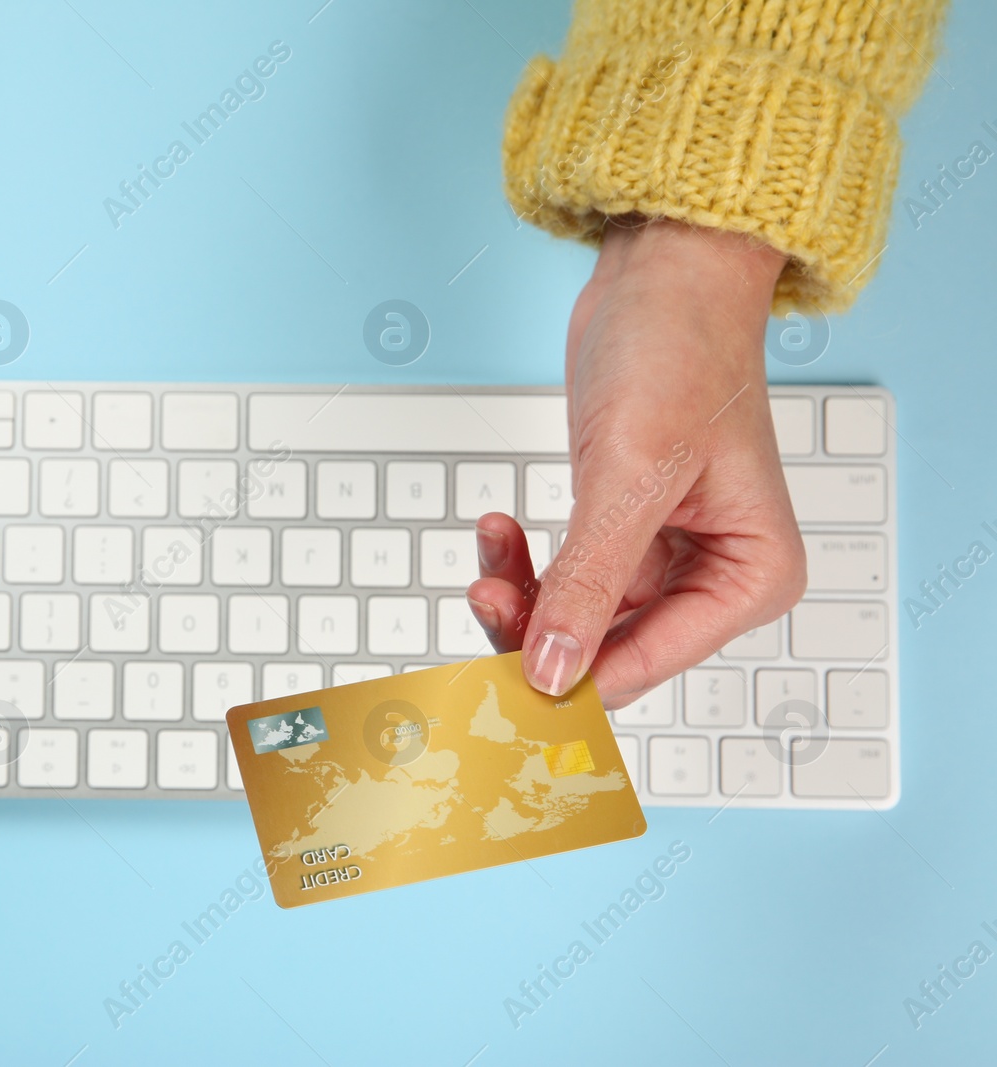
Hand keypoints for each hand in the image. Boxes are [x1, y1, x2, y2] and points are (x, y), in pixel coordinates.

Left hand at [467, 218, 804, 704]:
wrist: (665, 273)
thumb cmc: (683, 348)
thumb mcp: (632, 477)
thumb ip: (589, 584)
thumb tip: (551, 671)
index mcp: (751, 578)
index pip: (646, 663)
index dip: (570, 678)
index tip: (500, 686)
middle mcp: (715, 577)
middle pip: (607, 649)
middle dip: (536, 629)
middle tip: (483, 595)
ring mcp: (664, 556)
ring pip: (574, 617)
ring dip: (522, 593)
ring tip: (488, 553)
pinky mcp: (620, 529)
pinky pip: (562, 574)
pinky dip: (523, 559)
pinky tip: (498, 527)